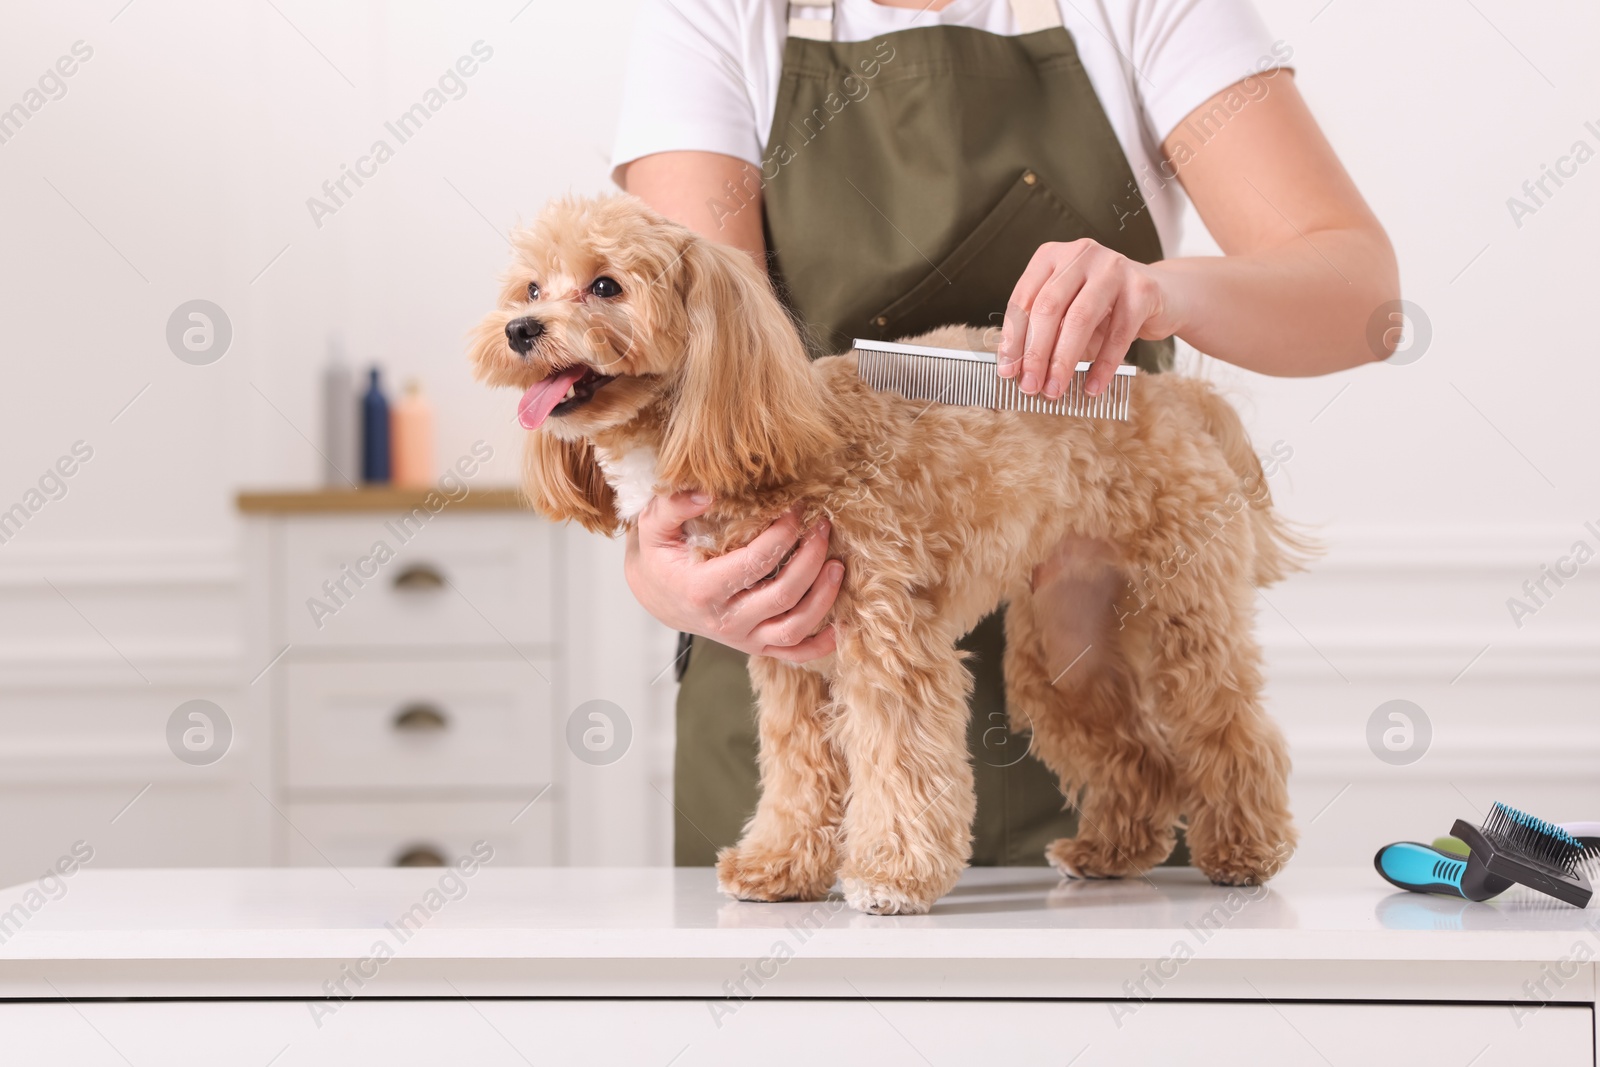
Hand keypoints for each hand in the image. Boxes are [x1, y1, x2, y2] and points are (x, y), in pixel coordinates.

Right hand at [624, 491, 843, 662]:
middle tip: (823, 526)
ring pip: (795, 628)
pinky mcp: (754, 647)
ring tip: (837, 565)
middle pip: (783, 594)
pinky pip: (793, 654)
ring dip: (823, 597)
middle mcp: (725, 621)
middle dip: (811, 558)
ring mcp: (742, 638)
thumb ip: (674, 505)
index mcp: (702, 590)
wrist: (655, 595)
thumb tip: (709, 493)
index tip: (797, 508)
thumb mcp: (652, 526)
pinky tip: (839, 624)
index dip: (783, 534)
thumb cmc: (658, 556)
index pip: (756, 563)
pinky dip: (820, 645)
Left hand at [995, 239, 1179, 398]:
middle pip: (1048, 307)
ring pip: (1080, 318)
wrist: (1163, 296)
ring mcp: (1114, 267)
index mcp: (1052, 255)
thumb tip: (1017, 370)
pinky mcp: (1142, 288)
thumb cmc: (1105, 307)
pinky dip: (1102, 366)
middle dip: (1035, 352)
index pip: (1023, 298)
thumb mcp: (1068, 313)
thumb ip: (1044, 332)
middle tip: (1030, 386)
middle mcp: (1081, 254)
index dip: (1013, 338)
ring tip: (1055, 389)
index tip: (1007, 370)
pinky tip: (1092, 386)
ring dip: (1063, 361)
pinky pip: (1117, 334)